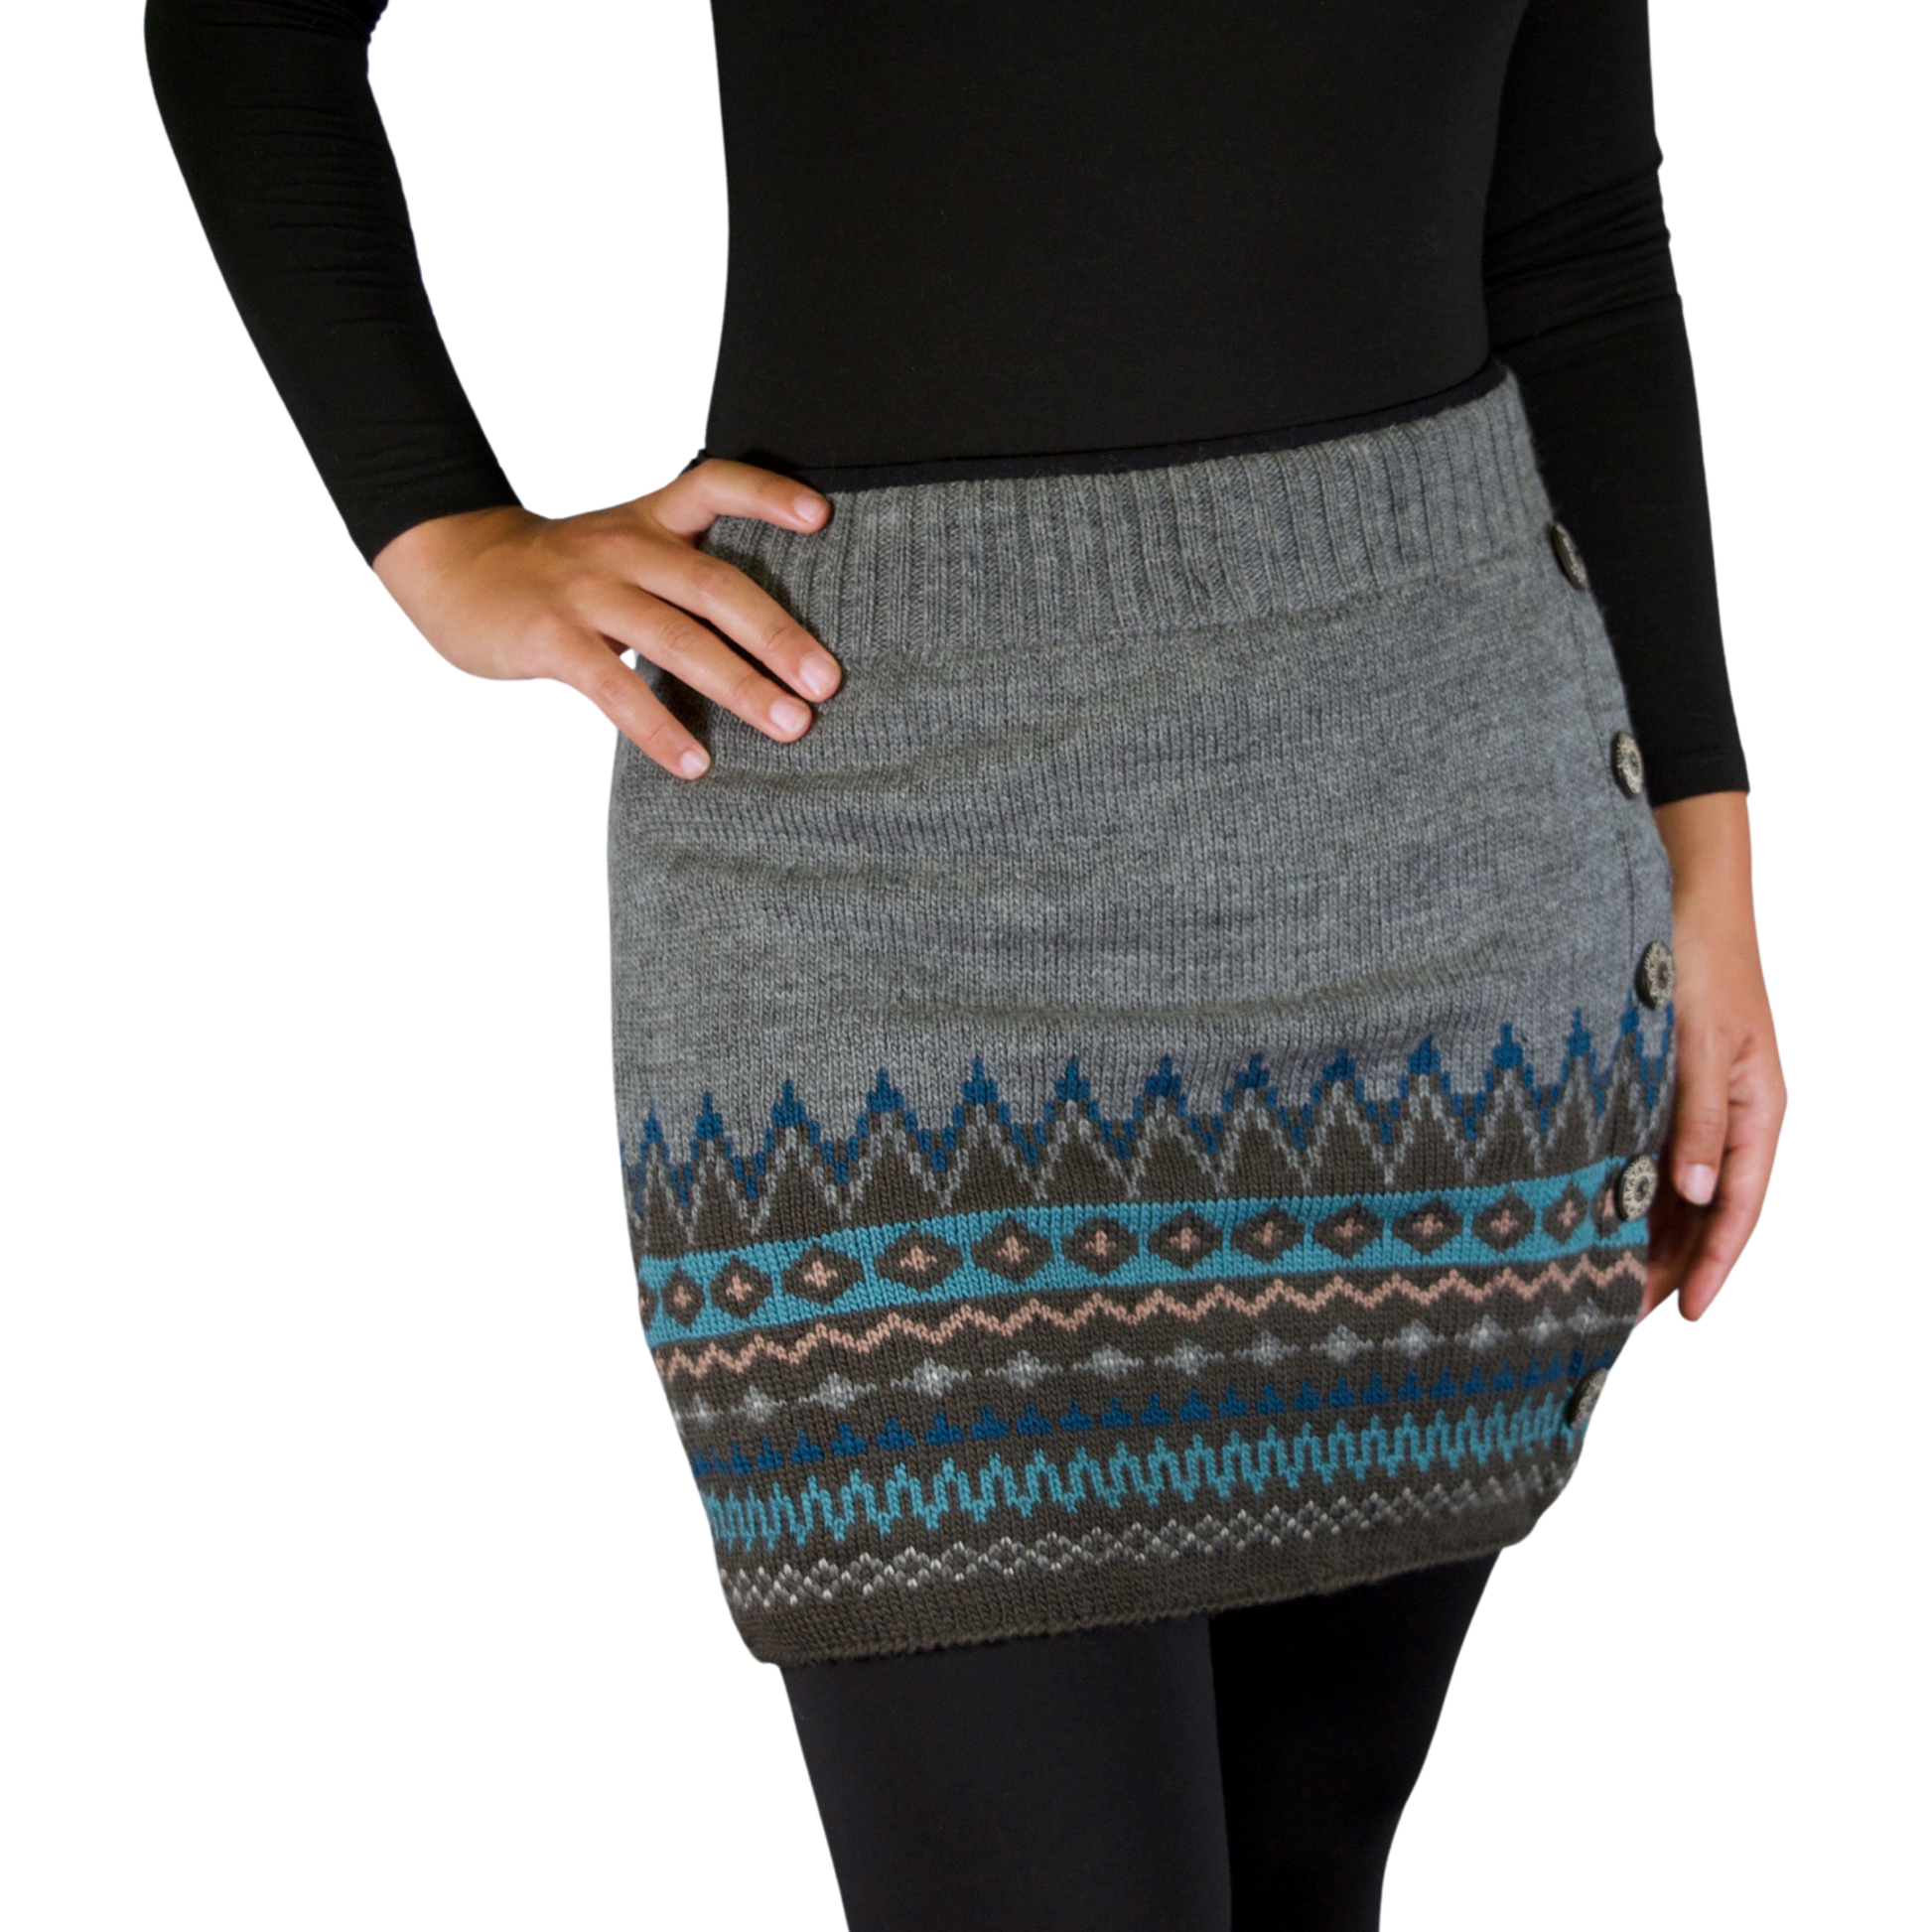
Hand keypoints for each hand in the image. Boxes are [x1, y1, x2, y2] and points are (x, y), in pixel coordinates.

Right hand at [370, 461, 841, 777]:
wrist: (450, 567)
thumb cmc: (560, 575)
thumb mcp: (621, 550)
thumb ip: (682, 575)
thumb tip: (774, 639)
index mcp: (649, 520)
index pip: (714, 485)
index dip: (767, 495)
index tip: (822, 515)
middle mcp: (624, 547)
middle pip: (714, 585)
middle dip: (777, 635)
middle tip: (827, 682)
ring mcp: (586, 591)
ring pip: (675, 638)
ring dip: (738, 685)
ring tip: (790, 726)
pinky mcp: (550, 638)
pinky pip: (614, 687)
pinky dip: (659, 728)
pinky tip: (696, 763)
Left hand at [1641, 792, 1788, 1324]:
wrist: (1680, 901)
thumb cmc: (1694, 966)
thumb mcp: (1697, 1043)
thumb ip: (1696, 1117)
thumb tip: (1699, 1192)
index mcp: (1758, 1112)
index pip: (1738, 1208)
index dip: (1712, 1264)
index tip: (1684, 1312)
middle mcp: (1733, 1119)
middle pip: (1707, 1211)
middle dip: (1670, 1265)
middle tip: (1621, 1316)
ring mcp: (1699, 1108)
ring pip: (1678, 1191)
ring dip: (1647, 1237)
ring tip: (1601, 1287)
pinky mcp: (1666, 1093)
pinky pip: (1653, 1158)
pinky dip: (1630, 1194)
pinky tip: (1594, 1224)